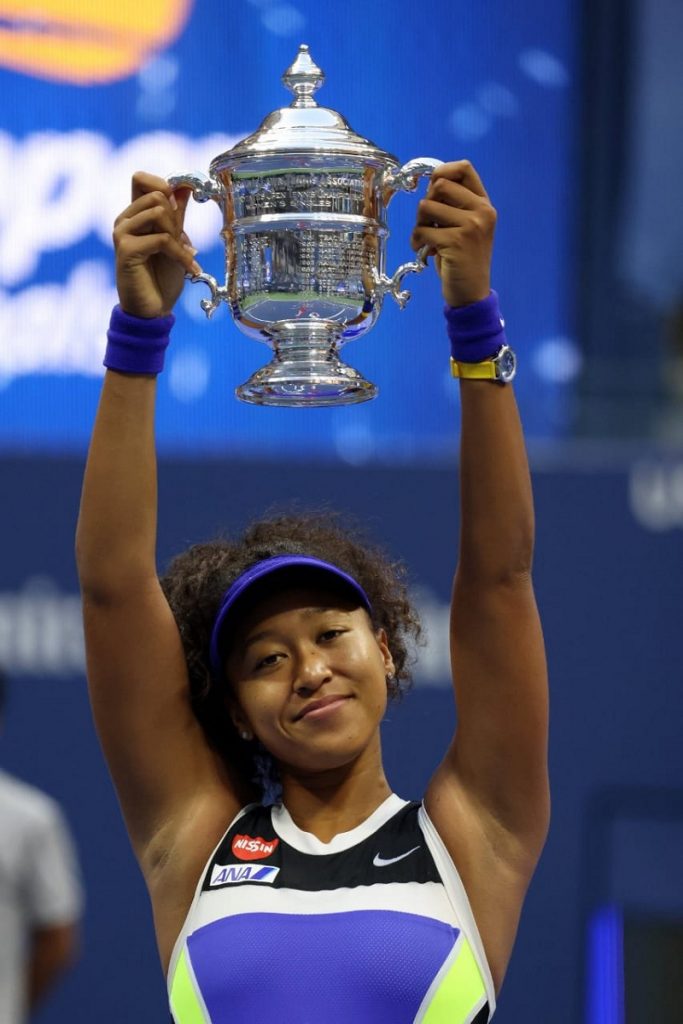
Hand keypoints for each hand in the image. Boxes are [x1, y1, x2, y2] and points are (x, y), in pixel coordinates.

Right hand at [113, 172, 199, 317]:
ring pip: (158, 211)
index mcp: (134, 215)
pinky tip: (190, 269)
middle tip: (184, 244)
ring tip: (185, 256)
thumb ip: (176, 214)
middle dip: (177, 218)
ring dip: (178, 235)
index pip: (141, 178)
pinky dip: (181, 254)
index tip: (180, 206)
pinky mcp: (126, 249)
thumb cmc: (163, 278)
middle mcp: (124, 220)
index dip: (163, 184)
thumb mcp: (176, 241)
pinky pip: (162, 238)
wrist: (153, 310)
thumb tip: (185, 186)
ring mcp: (122, 233)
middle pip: (157, 194)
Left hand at [411, 161, 495, 307]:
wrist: (471, 293)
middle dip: (425, 202)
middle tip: (426, 222)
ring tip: (424, 239)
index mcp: (484, 204)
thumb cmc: (463, 259)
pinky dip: (416, 240)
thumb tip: (431, 184)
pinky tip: (422, 250)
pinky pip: (423, 230)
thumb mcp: (466, 227)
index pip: (464, 168)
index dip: (442, 172)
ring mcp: (471, 226)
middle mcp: (482, 211)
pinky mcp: (456, 241)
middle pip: (440, 185)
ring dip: (418, 223)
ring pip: (427, 206)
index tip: (432, 191)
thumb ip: (454, 205)